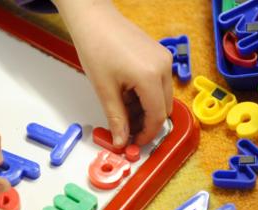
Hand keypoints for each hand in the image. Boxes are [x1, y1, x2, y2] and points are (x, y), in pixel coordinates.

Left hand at [54, 0, 172, 146]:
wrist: (94, 20)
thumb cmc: (96, 46)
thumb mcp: (104, 89)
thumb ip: (116, 118)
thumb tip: (121, 140)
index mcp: (150, 76)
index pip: (157, 116)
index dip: (146, 134)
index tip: (134, 143)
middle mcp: (163, 67)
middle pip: (163, 108)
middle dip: (146, 123)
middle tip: (126, 130)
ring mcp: (163, 59)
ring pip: (162, 96)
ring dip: (145, 109)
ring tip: (122, 110)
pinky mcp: (159, 55)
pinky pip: (159, 82)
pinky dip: (146, 94)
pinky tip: (127, 94)